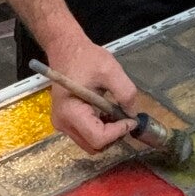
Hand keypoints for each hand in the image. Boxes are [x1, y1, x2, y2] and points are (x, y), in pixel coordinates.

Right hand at [46, 35, 138, 153]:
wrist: (66, 49)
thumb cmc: (85, 58)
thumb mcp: (111, 70)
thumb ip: (125, 93)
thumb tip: (132, 113)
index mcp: (70, 112)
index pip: (98, 138)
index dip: (118, 132)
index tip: (131, 119)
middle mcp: (63, 123)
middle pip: (94, 146)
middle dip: (113, 136)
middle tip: (125, 118)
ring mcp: (62, 124)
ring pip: (90, 144)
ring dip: (107, 134)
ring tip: (115, 112)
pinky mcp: (65, 121)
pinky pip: (86, 135)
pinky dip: (99, 129)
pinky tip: (105, 112)